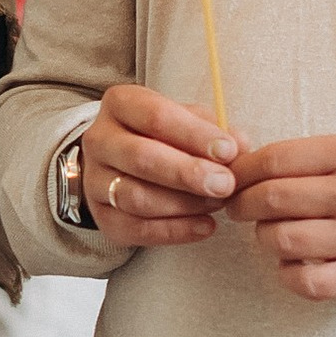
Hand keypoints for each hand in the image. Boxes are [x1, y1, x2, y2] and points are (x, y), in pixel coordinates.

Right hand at [79, 80, 237, 250]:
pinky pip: (135, 228)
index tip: (229, 151)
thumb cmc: (162, 136)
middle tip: (225, 184)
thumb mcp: (185, 119)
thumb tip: (241, 147)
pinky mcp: (102, 216)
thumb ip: (213, 129)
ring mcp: (94, 180)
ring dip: (182, 204)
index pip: (155, 116)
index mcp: (120, 104)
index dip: (195, 135)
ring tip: (216, 204)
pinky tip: (205, 226)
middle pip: (141, 158)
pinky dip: (174, 231)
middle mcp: (100, 140)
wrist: (120, 164)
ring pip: (135, 197)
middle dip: (187, 173)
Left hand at [226, 133, 335, 298]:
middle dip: (242, 205)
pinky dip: (287, 274)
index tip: (232, 180)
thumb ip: (304, 159)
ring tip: (272, 233)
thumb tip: (240, 168)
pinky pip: (305, 282)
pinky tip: (292, 263)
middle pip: (270, 200)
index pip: (273, 161)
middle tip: (239, 208)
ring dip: (264, 238)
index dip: (242, 173)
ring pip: (280, 240)